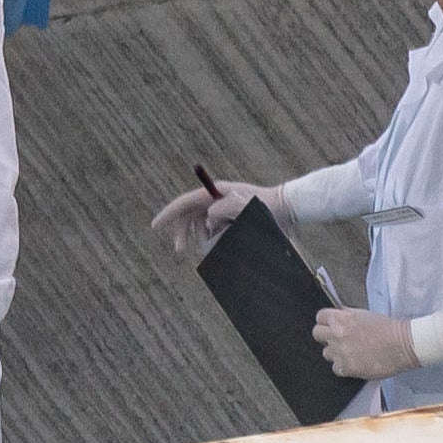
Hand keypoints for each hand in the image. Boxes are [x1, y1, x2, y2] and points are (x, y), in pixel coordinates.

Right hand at [150, 178, 277, 265]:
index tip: (155, 226)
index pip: (184, 203)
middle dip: (182, 233)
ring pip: (201, 227)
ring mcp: (222, 209)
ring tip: (213, 249)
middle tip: (179, 250)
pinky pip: (214, 231)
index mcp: (213, 193)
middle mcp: (214, 200)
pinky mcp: (230, 219)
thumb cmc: (265, 206)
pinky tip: (226, 244)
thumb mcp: (242, 207)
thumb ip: (220, 210)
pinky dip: (214, 240)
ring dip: (202, 239)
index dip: (168, 214)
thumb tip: (207, 218)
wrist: (287, 208)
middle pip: (188, 216)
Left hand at [316, 305, 421, 380]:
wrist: (404, 345)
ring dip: (336, 353)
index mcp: (340, 318)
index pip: (320, 318)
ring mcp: (341, 351)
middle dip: (326, 337)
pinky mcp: (348, 367)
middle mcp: (336, 334)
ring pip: (326, 353)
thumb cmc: (388, 329)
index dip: (326, 322)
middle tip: (338, 341)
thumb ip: (345, 315)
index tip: (330, 326)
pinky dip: (344, 367)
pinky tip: (356, 363)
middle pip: (317, 334)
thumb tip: (335, 317)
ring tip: (351, 353)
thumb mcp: (363, 314)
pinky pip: (336, 368)